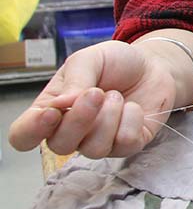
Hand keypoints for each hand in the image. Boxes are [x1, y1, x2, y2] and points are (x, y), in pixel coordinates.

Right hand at [8, 40, 178, 158]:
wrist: (153, 65)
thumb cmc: (115, 63)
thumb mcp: (89, 59)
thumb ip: (75, 79)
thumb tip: (62, 104)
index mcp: (51, 110)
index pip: (23, 135)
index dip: (31, 130)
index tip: (51, 112)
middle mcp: (71, 132)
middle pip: (59, 146)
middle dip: (80, 119)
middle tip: (97, 93)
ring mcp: (99, 142)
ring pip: (93, 149)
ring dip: (108, 117)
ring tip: (116, 95)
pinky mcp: (127, 146)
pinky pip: (124, 143)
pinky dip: (131, 119)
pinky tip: (133, 107)